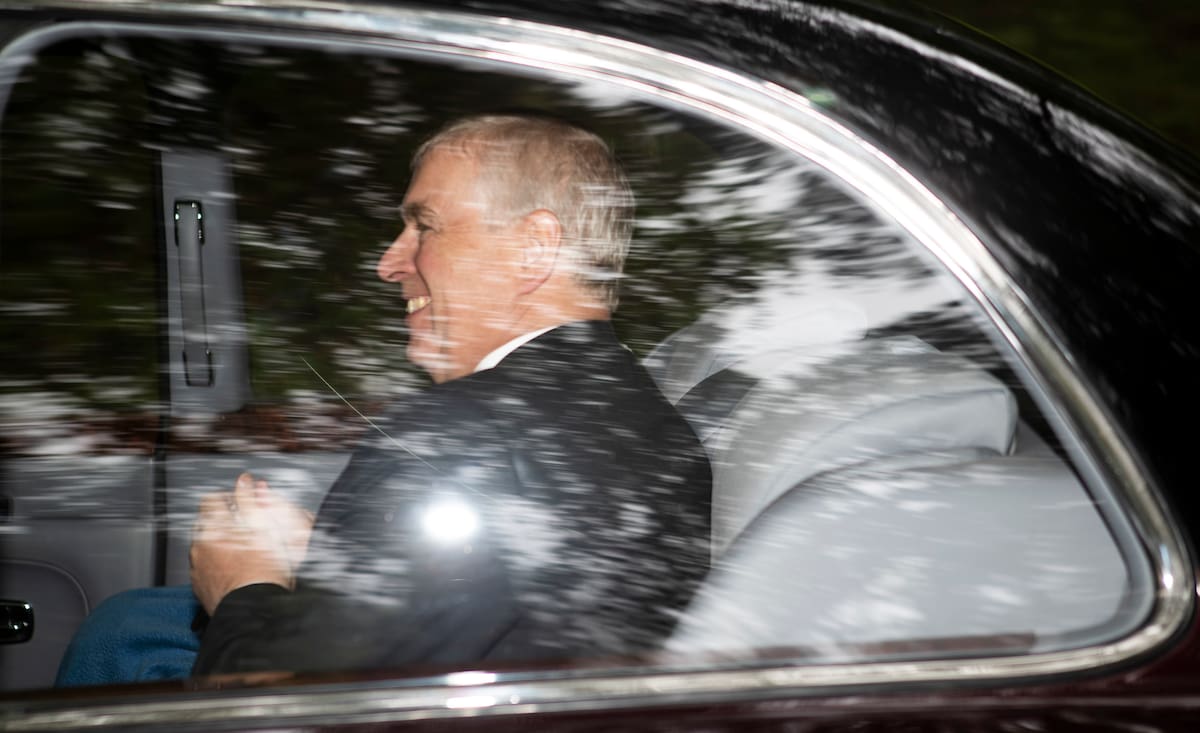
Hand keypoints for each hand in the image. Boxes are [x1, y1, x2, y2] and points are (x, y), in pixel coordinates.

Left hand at [190, 473, 315, 614]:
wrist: (255, 608)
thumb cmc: (264, 570)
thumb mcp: (263, 526)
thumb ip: (250, 500)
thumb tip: (245, 481)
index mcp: (214, 527)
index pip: (212, 500)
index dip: (229, 499)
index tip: (242, 505)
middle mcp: (200, 545)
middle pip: (207, 523)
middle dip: (225, 523)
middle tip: (248, 530)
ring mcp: (197, 567)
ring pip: (206, 547)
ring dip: (221, 545)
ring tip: (245, 553)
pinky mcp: (200, 587)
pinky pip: (205, 569)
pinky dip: (218, 567)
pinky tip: (237, 572)